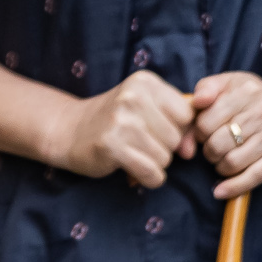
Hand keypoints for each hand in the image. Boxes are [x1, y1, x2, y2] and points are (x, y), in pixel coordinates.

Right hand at [52, 69, 196, 186]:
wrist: (70, 130)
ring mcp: (122, 120)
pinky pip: (151, 172)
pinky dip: (149, 178)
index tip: (160, 132)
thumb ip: (176, 123)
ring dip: (154, 164)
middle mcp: (134, 96)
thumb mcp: (146, 108)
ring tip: (135, 155)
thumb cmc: (116, 120)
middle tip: (142, 145)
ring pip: (165, 157)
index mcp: (146, 82)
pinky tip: (135, 172)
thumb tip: (191, 150)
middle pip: (176, 137)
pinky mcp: (112, 146)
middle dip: (165, 148)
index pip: (187, 114)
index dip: (179, 129)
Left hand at [190, 71, 261, 200]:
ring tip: (222, 159)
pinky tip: (220, 191)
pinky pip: (253, 177)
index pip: (206, 121)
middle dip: (208, 150)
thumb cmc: (253, 98)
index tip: (203, 132)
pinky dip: (233, 187)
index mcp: (247, 91)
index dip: (198, 132)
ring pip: (232, 162)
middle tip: (212, 147)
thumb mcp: (230, 83)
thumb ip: (207, 88)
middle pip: (218, 144)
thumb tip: (197, 102)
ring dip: (219, 166)